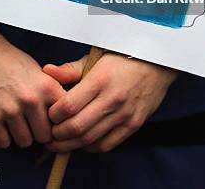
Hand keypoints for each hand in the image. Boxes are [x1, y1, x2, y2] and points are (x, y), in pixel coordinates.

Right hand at [0, 4, 65, 148]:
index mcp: (46, 86)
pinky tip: (2, 123)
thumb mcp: (38, 71)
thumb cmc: (8, 59)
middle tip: (32, 124)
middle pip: (44, 136)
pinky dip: (3, 137)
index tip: (52, 122)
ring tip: (16, 121)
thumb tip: (61, 115)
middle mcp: (30, 99)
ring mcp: (9, 110)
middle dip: (38, 132)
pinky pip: (3, 143)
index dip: (58, 122)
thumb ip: (50, 93)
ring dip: (20, 135)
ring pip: (24, 142)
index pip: (63, 119)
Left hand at [43, 52, 177, 152]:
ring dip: (70, 145)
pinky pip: (107, 144)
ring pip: (90, 139)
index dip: (53, 114)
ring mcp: (124, 113)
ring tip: (61, 142)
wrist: (158, 63)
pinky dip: (91, 147)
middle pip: (76, 127)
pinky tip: (84, 141)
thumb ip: (71, 69)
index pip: (68, 106)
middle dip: (57, 135)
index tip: (50, 114)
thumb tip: (47, 71)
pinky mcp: (133, 124)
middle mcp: (112, 98)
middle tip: (50, 134)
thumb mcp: (97, 57)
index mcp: (101, 79)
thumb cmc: (124, 57)